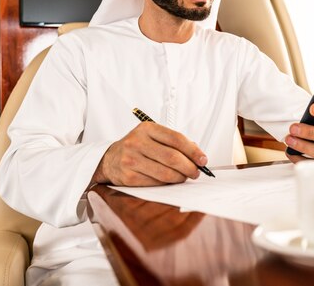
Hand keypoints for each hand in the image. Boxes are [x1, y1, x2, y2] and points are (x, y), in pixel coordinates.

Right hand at [91, 121, 207, 185]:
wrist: (110, 158)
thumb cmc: (138, 147)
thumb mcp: (153, 137)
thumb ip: (174, 143)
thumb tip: (198, 156)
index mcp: (147, 128)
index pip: (176, 139)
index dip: (193, 151)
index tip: (203, 160)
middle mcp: (137, 142)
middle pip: (172, 157)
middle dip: (189, 167)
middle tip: (196, 172)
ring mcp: (131, 160)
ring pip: (165, 173)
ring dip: (180, 178)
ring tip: (185, 177)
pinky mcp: (129, 176)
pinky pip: (155, 183)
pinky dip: (167, 184)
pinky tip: (170, 181)